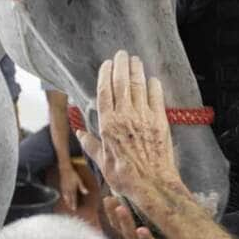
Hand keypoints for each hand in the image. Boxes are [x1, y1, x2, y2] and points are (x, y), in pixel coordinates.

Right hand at [57, 162, 87, 209]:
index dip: (74, 204)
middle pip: (69, 198)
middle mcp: (68, 189)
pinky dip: (64, 197)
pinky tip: (65, 198)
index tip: (74, 209)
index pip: (73, 198)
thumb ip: (82, 187)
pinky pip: (63, 193)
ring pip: (65, 196)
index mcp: (72, 189)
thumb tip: (86, 193)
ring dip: (67, 201)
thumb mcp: (79, 180)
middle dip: (70, 204)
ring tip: (68, 205)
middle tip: (71, 209)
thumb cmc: (73, 174)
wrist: (65, 169)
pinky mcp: (62, 186)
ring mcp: (64, 188)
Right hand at [77, 51, 186, 211]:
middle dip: (122, 65)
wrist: (152, 184)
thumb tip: (78, 133)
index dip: (106, 74)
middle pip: (122, 82)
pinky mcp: (160, 121)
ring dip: (137, 70)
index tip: (107, 63)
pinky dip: (154, 85)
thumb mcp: (102, 161)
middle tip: (122, 54)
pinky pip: (156, 97)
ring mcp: (144, 117)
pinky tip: (152, 79)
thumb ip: (90, 144)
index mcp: (108, 124)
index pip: (105, 91)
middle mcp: (125, 116)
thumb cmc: (125, 176)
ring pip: (139, 85)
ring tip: (136, 60)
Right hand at [101, 195, 185, 238]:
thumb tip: (123, 167)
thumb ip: (141, 192)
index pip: (119, 224)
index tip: (108, 198)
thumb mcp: (155, 204)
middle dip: (124, 222)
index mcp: (137, 230)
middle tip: (120, 208)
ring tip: (142, 229)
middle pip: (130, 236)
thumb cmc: (172, 218)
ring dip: (144, 238)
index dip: (112, 213)